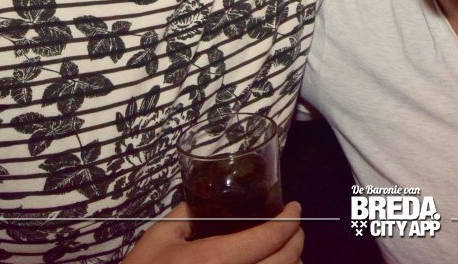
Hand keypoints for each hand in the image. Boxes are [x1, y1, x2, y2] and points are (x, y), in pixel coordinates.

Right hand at [123, 201, 302, 263]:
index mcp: (214, 260)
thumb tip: (208, 198)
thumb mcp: (160, 237)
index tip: (294, 208)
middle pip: (284, 261)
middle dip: (296, 239)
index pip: (267, 238)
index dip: (288, 220)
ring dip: (292, 262)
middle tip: (294, 226)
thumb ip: (189, 212)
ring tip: (286, 248)